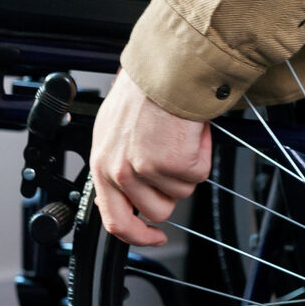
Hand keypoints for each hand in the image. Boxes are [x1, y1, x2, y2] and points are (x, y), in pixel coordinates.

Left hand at [89, 68, 212, 247]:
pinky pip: (199, 174)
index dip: (139, 235)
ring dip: (188, 167)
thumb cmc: (146, 93)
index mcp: (102, 165)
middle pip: (157, 210)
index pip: (115, 221)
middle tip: (175, 160)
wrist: (166, 69)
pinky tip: (189, 132)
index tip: (155, 236)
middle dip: (172, 189)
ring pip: (181, 192)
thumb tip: (139, 191)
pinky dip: (202, 152)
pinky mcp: (173, 163)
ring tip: (178, 136)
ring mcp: (146, 169)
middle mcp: (120, 171)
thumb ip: (121, 166)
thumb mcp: (117, 132)